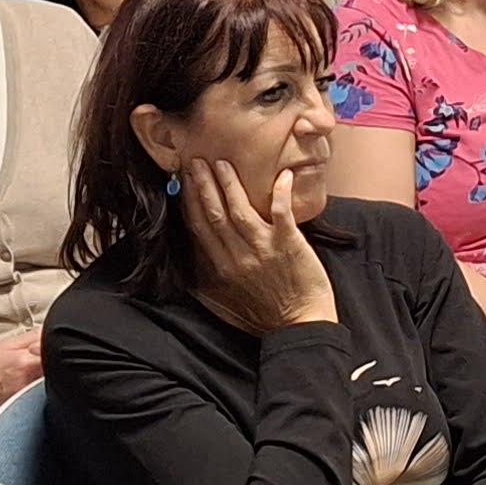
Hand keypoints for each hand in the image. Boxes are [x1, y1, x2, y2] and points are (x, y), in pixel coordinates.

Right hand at [188, 160, 337, 337]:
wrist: (301, 324)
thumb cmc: (269, 309)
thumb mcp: (233, 292)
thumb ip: (220, 267)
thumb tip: (206, 245)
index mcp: (223, 266)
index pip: (200, 227)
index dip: (189, 201)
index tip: (183, 180)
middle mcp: (238, 256)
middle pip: (214, 214)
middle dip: (202, 185)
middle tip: (196, 160)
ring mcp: (263, 249)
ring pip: (239, 210)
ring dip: (229, 184)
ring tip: (222, 162)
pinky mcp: (288, 245)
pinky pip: (282, 214)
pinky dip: (281, 193)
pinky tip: (282, 175)